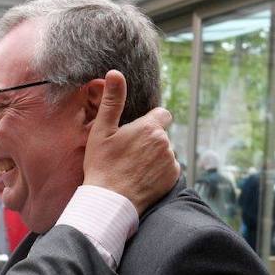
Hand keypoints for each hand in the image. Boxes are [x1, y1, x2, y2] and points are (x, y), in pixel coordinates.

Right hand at [83, 70, 179, 214]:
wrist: (110, 201)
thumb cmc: (102, 165)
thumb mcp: (102, 131)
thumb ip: (112, 101)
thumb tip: (115, 73)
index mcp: (150, 127)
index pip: (162, 114)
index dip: (149, 122)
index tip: (135, 133)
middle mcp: (165, 142)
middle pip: (162, 134)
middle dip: (150, 140)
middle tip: (128, 154)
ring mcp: (171, 161)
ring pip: (165, 151)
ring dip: (154, 156)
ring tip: (133, 167)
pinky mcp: (173, 178)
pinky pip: (169, 168)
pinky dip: (158, 172)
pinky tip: (141, 178)